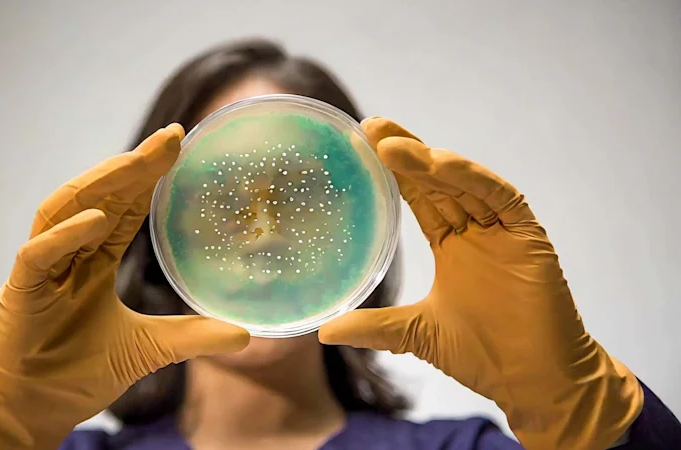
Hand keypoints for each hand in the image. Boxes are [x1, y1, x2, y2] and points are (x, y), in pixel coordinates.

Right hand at [0, 125, 248, 449]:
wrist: (34, 409)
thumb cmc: (78, 373)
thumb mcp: (148, 350)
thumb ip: (191, 337)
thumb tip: (245, 335)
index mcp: (93, 261)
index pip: (123, 207)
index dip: (149, 177)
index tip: (181, 148)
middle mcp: (67, 254)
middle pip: (99, 196)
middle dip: (133, 166)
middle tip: (171, 138)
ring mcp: (41, 269)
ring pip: (65, 210)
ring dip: (101, 183)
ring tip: (138, 162)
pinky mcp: (20, 292)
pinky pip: (37, 254)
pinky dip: (66, 234)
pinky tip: (97, 218)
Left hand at [320, 118, 642, 449]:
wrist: (535, 382)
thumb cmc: (484, 356)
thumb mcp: (417, 334)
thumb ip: (375, 327)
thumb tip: (324, 332)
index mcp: (452, 245)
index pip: (419, 196)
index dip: (395, 171)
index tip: (364, 144)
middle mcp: (476, 231)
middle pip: (437, 180)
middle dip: (406, 152)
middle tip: (372, 126)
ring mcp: (502, 231)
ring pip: (464, 184)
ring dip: (430, 161)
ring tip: (392, 145)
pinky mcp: (529, 237)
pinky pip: (500, 197)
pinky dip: (473, 178)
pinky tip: (441, 162)